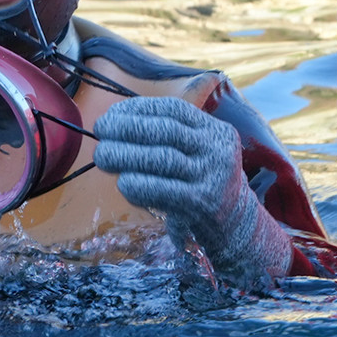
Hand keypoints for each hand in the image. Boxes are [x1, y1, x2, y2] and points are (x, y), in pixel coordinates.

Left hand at [93, 96, 291, 289]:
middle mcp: (217, 150)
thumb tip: (113, 124)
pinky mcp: (202, 204)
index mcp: (215, 131)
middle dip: (127, 128)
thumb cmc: (201, 184)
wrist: (237, 227)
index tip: (111, 114)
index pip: (174, 109)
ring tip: (103, 156)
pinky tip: (122, 183)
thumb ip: (165, 138)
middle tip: (100, 132)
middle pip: (166, 131)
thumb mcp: (197, 153)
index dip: (138, 108)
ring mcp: (212, 176)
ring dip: (125, 155)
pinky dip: (138, 185)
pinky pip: (163, 190)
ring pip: (162, 158)